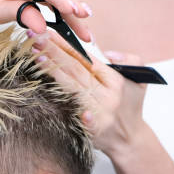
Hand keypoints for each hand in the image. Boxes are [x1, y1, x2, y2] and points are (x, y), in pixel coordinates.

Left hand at [31, 31, 146, 155]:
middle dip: (54, 51)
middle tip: (35, 37)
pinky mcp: (95, 131)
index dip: (66, 45)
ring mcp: (101, 113)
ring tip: (36, 56)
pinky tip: (61, 99)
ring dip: (53, 72)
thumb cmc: (129, 106)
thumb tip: (108, 53)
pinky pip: (84, 120)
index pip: (86, 58)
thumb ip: (128, 60)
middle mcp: (108, 95)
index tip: (48, 32)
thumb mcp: (139, 79)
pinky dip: (79, 112)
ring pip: (72, 89)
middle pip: (76, 69)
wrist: (130, 141)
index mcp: (115, 80)